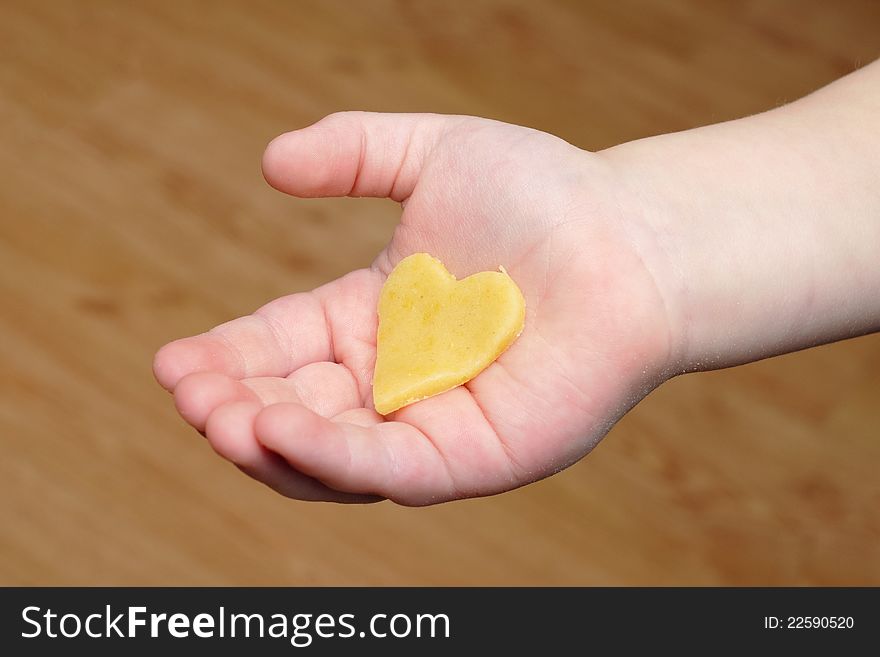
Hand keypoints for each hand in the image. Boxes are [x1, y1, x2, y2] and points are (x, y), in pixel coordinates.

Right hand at [153, 112, 675, 504]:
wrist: (634, 237)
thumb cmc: (546, 197)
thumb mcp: (433, 155)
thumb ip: (353, 151)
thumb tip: (271, 161)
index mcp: (371, 323)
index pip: (279, 351)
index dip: (226, 360)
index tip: (174, 361)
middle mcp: (393, 383)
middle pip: (292, 414)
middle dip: (231, 410)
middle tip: (188, 392)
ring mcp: (431, 426)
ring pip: (328, 460)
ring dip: (264, 446)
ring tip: (217, 415)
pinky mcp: (474, 458)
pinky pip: (391, 471)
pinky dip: (332, 459)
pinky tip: (279, 430)